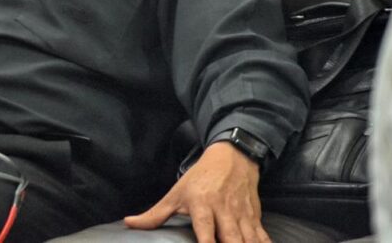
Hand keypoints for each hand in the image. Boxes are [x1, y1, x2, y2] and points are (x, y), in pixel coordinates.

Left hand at [124, 141, 268, 242]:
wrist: (232, 157)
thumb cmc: (199, 177)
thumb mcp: (176, 193)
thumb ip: (155, 214)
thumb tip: (129, 223)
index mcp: (202, 205)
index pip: (205, 230)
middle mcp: (224, 211)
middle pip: (232, 239)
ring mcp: (241, 215)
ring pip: (249, 240)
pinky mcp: (254, 217)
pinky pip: (262, 237)